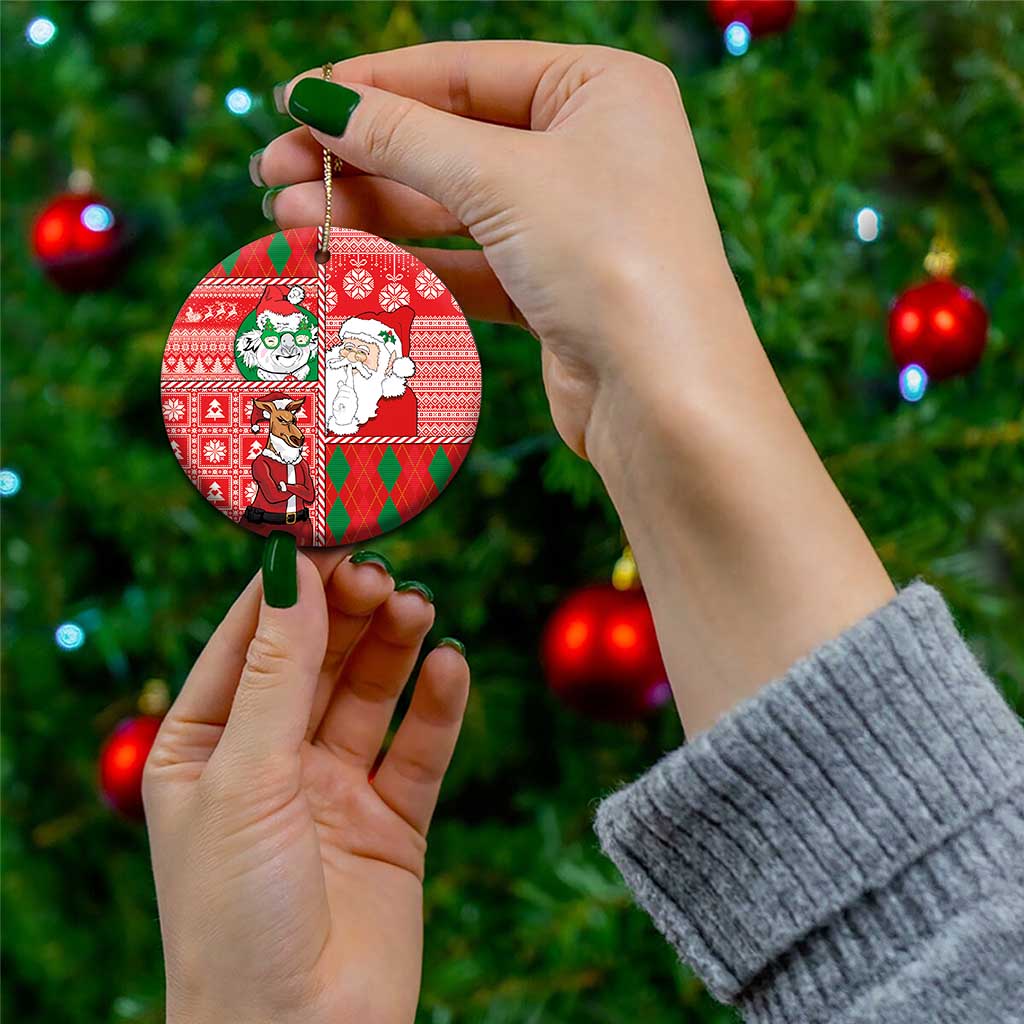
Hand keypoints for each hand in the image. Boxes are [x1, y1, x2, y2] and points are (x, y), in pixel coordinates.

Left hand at [144, 545, 468, 1023]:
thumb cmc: (235, 917)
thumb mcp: (245, 778)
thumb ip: (277, 672)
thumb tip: (291, 569)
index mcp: (205, 747)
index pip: (249, 641)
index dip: (288, 586)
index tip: (329, 532)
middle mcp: (269, 761)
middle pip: (316, 658)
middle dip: (348, 612)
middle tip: (383, 574)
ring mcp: (333, 790)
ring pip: (370, 693)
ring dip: (394, 646)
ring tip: (418, 608)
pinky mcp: (392, 822)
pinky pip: (418, 748)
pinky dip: (438, 705)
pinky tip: (450, 666)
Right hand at [258, 41, 892, 735]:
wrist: (666, 400)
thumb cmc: (609, 261)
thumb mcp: (500, 179)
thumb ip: (403, 137)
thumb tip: (315, 101)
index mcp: (600, 89)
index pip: (464, 71)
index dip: (373, 87)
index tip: (293, 104)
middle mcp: (591, 150)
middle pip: (451, 141)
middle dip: (361, 158)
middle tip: (273, 174)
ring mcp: (573, 224)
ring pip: (453, 207)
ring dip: (372, 211)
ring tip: (290, 217)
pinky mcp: (553, 290)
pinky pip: (468, 262)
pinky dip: (410, 262)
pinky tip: (346, 260)